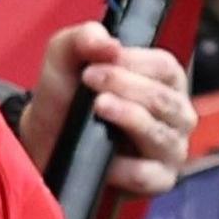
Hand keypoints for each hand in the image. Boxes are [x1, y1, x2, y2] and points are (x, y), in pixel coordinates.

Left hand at [16, 22, 195, 199]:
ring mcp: (170, 149)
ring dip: (128, 117)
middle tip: (89, 80)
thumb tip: (108, 43)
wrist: (43, 142)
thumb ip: (83, 39)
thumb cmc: (65, 98)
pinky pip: (147, 174)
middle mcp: (175, 115)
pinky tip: (102, 158)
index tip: (94, 65)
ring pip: (160, 134)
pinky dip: (122, 167)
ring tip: (99, 106)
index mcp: (163, 81)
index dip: (132, 63)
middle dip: (125, 86)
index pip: (165, 67)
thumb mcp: (64, 59)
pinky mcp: (158, 180)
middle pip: (164, 99)